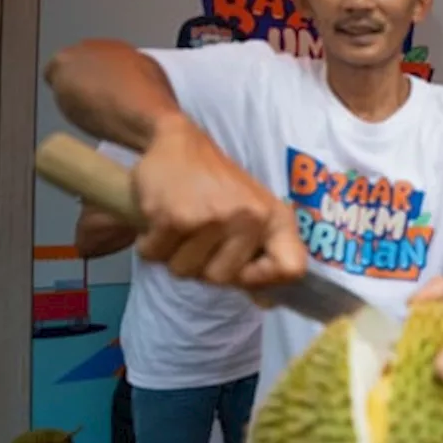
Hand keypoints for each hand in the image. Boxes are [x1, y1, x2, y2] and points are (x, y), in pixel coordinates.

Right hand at [132, 114, 306, 289]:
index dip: (265, 280)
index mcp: (275, 218)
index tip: (243, 272)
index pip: (291, 267)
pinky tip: (161, 218)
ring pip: (184, 271)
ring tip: (181, 223)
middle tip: (199, 234)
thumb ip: (261, 257)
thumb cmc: (218, 185)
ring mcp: (211, 218)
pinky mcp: (173, 217)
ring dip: (173, 254)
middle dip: (202, 265)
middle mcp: (249, 218)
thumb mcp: (252, 213)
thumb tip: (269, 302)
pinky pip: (156, 256)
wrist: (177, 140)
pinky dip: (151, 244)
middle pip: (220, 279)